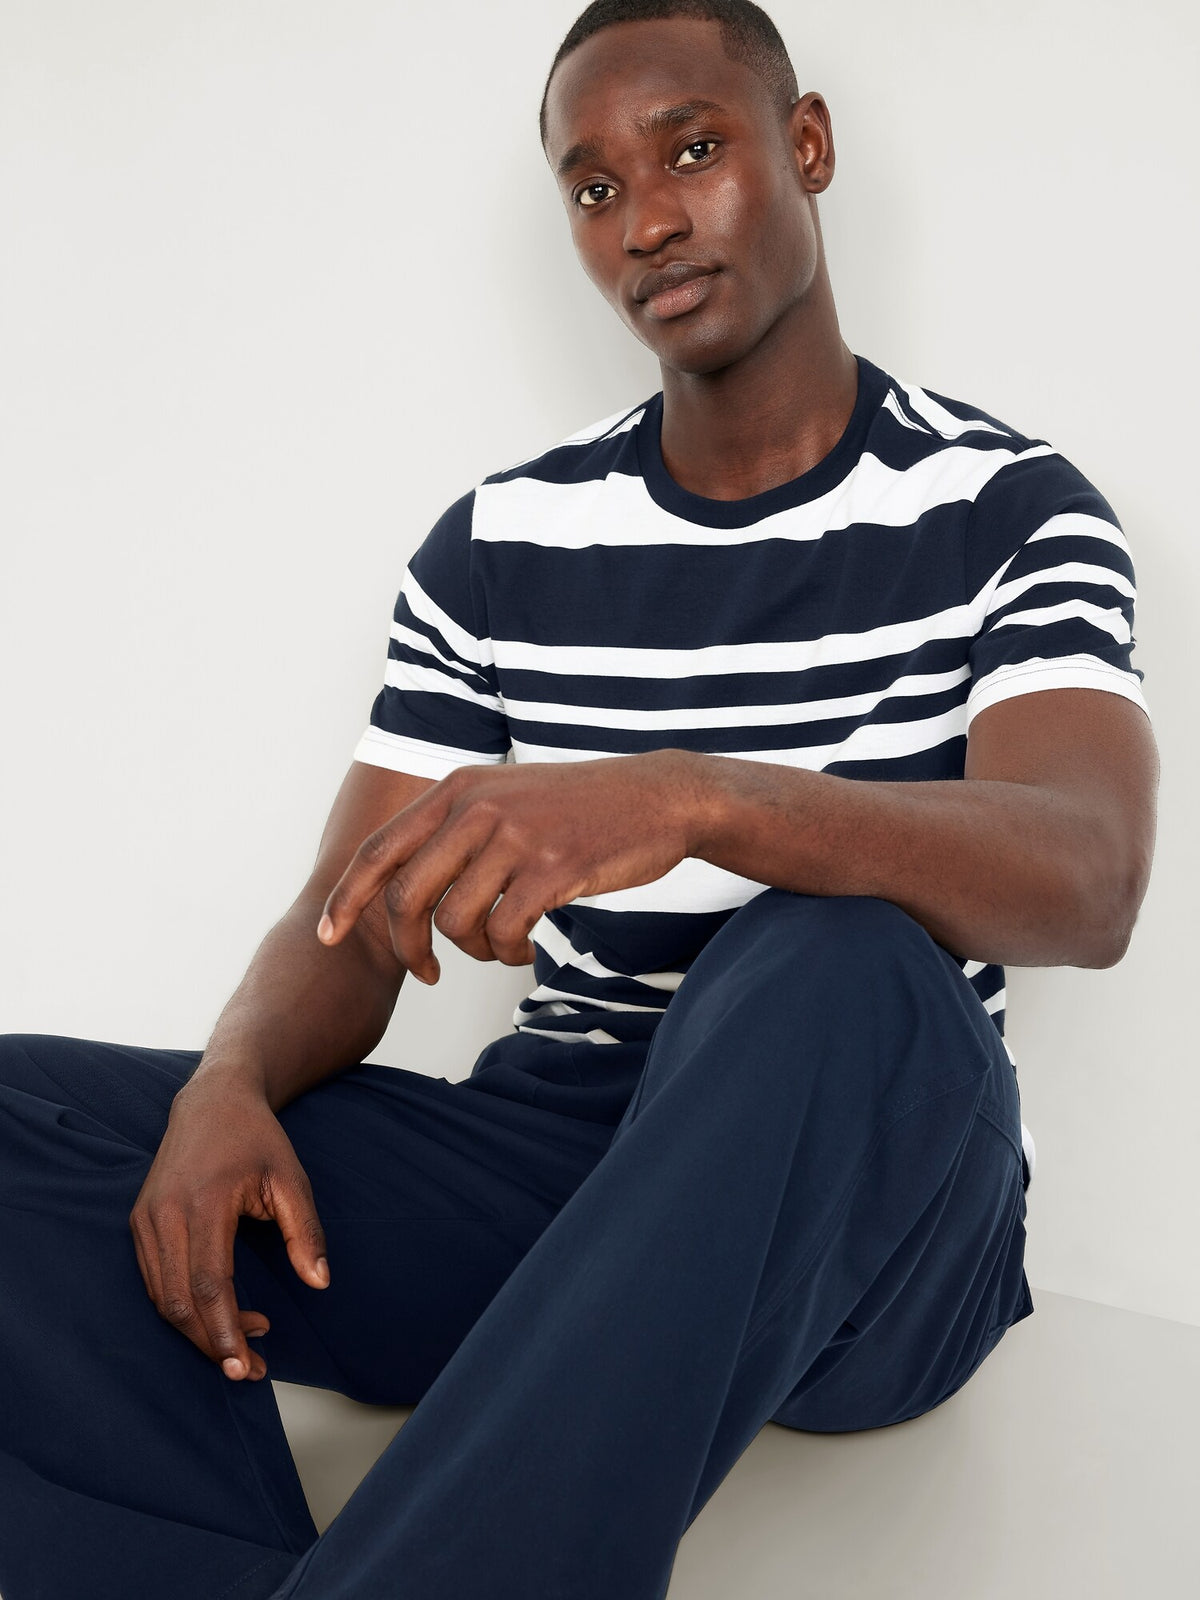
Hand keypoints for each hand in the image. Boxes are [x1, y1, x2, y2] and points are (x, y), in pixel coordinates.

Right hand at [129, 1075, 330, 1380]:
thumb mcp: (292, 1179)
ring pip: (161, 1297)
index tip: (247, 1366)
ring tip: (244, 1340)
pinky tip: (218, 1311)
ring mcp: (146, 1218)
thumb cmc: (257, 1139)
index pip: (207, 1285)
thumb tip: (320, 1282)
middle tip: (251, 1367)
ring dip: (198, 1329)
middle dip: (212, 1343)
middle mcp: (165, 1214)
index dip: (225, 1331)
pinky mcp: (139, 1222)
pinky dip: (182, 1306)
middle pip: (178, 1301)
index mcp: (204, 1203)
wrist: (213, 1101)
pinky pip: (154, 1280)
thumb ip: (306, 1232)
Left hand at [317, 749, 704, 982]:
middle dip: (408, 947)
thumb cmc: (576, 807)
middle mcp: (476, 807)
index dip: (346, 900)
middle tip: (428, 972)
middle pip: (405, 896)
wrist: (656, 797)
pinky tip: (527, 951)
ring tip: (499, 947)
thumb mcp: (502, 796)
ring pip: (454, 922)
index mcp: (456, 789)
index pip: (378, 850)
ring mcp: (515, 837)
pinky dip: (510, 955)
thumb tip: (398, 886)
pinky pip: (504, 933)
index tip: (330, 936)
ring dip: (472, 952)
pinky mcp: (552, 870)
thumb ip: (452, 829)